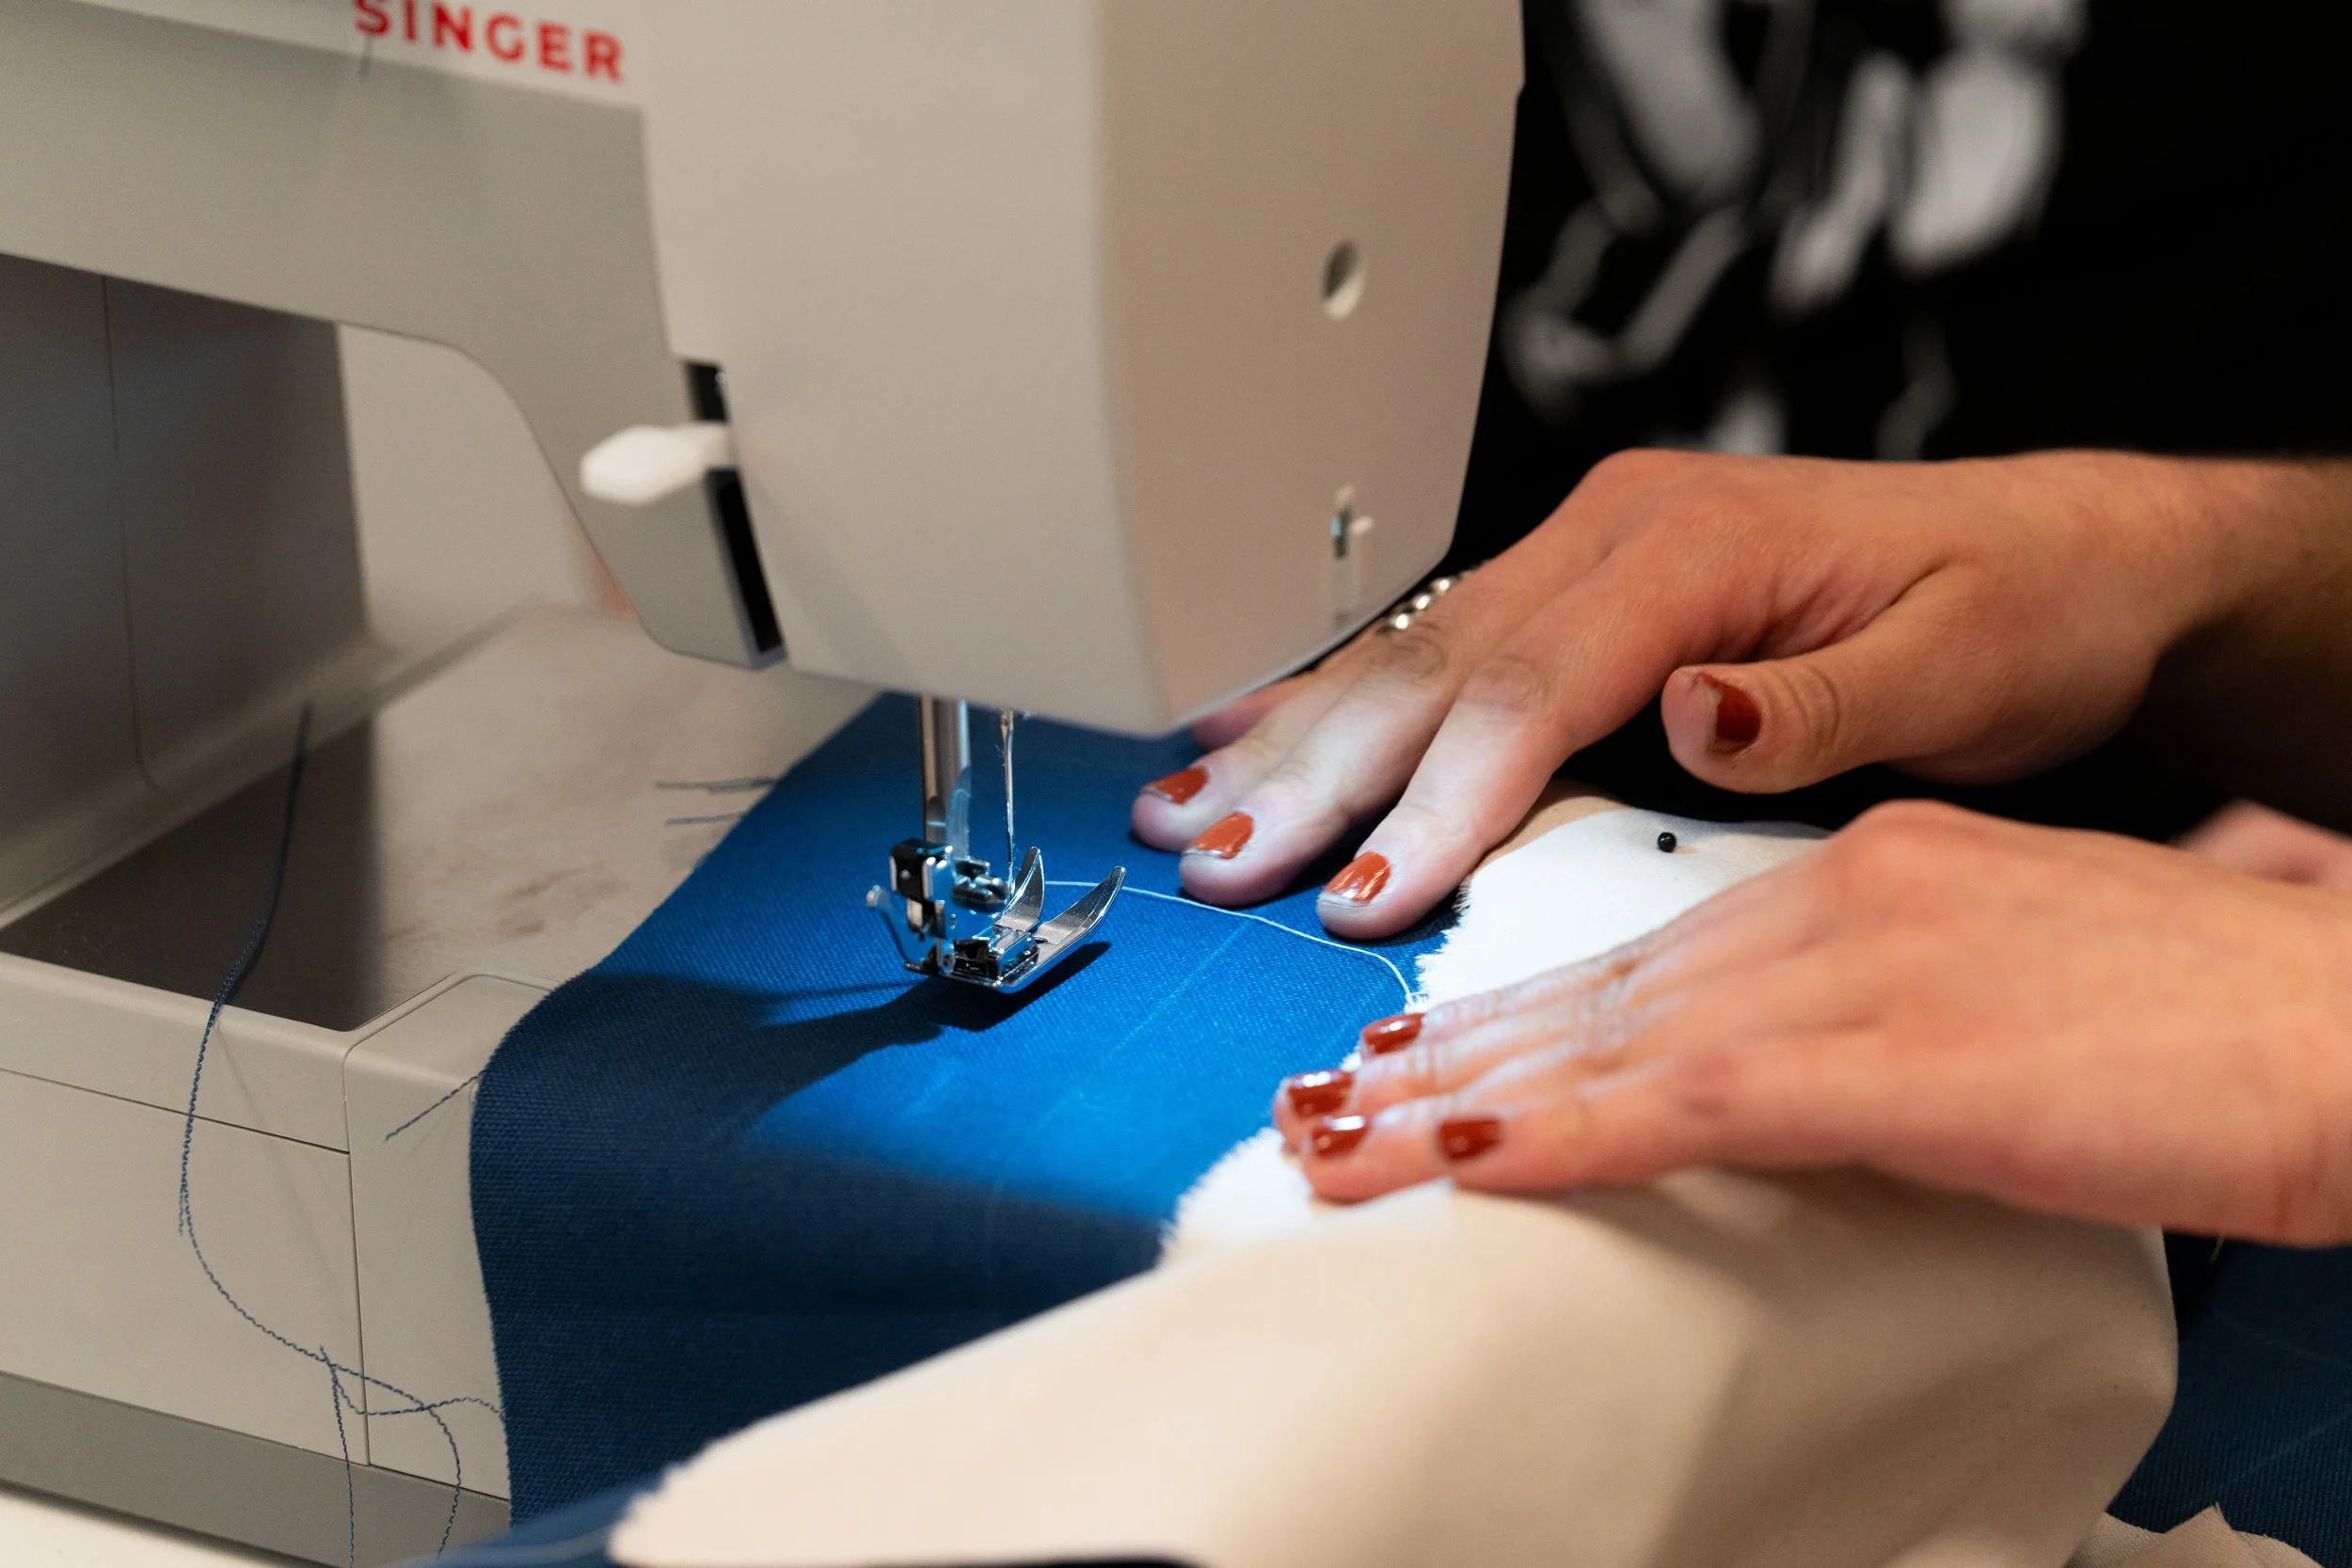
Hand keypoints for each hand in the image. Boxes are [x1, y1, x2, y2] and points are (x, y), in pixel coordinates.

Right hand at [1133, 449, 2286, 935]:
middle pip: (1435, 665)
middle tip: (1223, 864)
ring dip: (1290, 742)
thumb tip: (1696, 714)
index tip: (1369, 889)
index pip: (1533, 681)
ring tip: (1185, 814)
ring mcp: (1583, 553)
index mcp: (1695, 542)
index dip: (1440, 793)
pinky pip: (1430, 647)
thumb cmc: (2013, 612)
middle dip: (1317, 774)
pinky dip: (1330, 703)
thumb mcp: (1958, 663)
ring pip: (1407, 655)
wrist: (2057, 558)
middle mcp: (1617, 532)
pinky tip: (1244, 736)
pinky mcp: (1572, 589)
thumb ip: (1820, 699)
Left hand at [1272, 801, 2351, 1245]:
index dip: (1531, 1008)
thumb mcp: (2040, 985)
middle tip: (1341, 1097)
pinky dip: (1570, 1130)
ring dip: (1465, 1100)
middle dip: (1459, 1053)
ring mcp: (1865, 966)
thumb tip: (1875, 1056)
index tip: (1436, 1053)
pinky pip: (1691, 1097)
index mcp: (1877, 873)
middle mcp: (1847, 895)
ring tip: (1349, 1145)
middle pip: (1603, 986)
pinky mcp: (1897, 1056)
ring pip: (1610, 1037)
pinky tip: (1479, 1161)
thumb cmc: (2239, 1015)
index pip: (1657, 949)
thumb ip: (1931, 997)